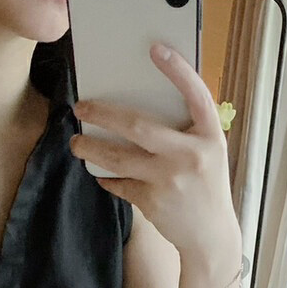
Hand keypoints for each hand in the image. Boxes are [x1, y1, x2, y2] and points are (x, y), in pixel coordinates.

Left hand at [68, 42, 239, 267]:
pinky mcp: (151, 201)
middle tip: (81, 108)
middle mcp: (189, 155)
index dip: (178, 70)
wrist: (210, 237)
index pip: (196, 95)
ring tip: (76, 143)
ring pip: (119, 158)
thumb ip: (186, 131)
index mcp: (209, 136)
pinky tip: (99, 173)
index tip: (156, 50)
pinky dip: (107, 177)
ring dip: (91, 149)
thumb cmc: (206, 187)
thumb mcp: (208, 152)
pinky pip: (120, 183)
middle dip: (103, 114)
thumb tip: (141, 110)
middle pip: (138, 126)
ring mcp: (168, 180)